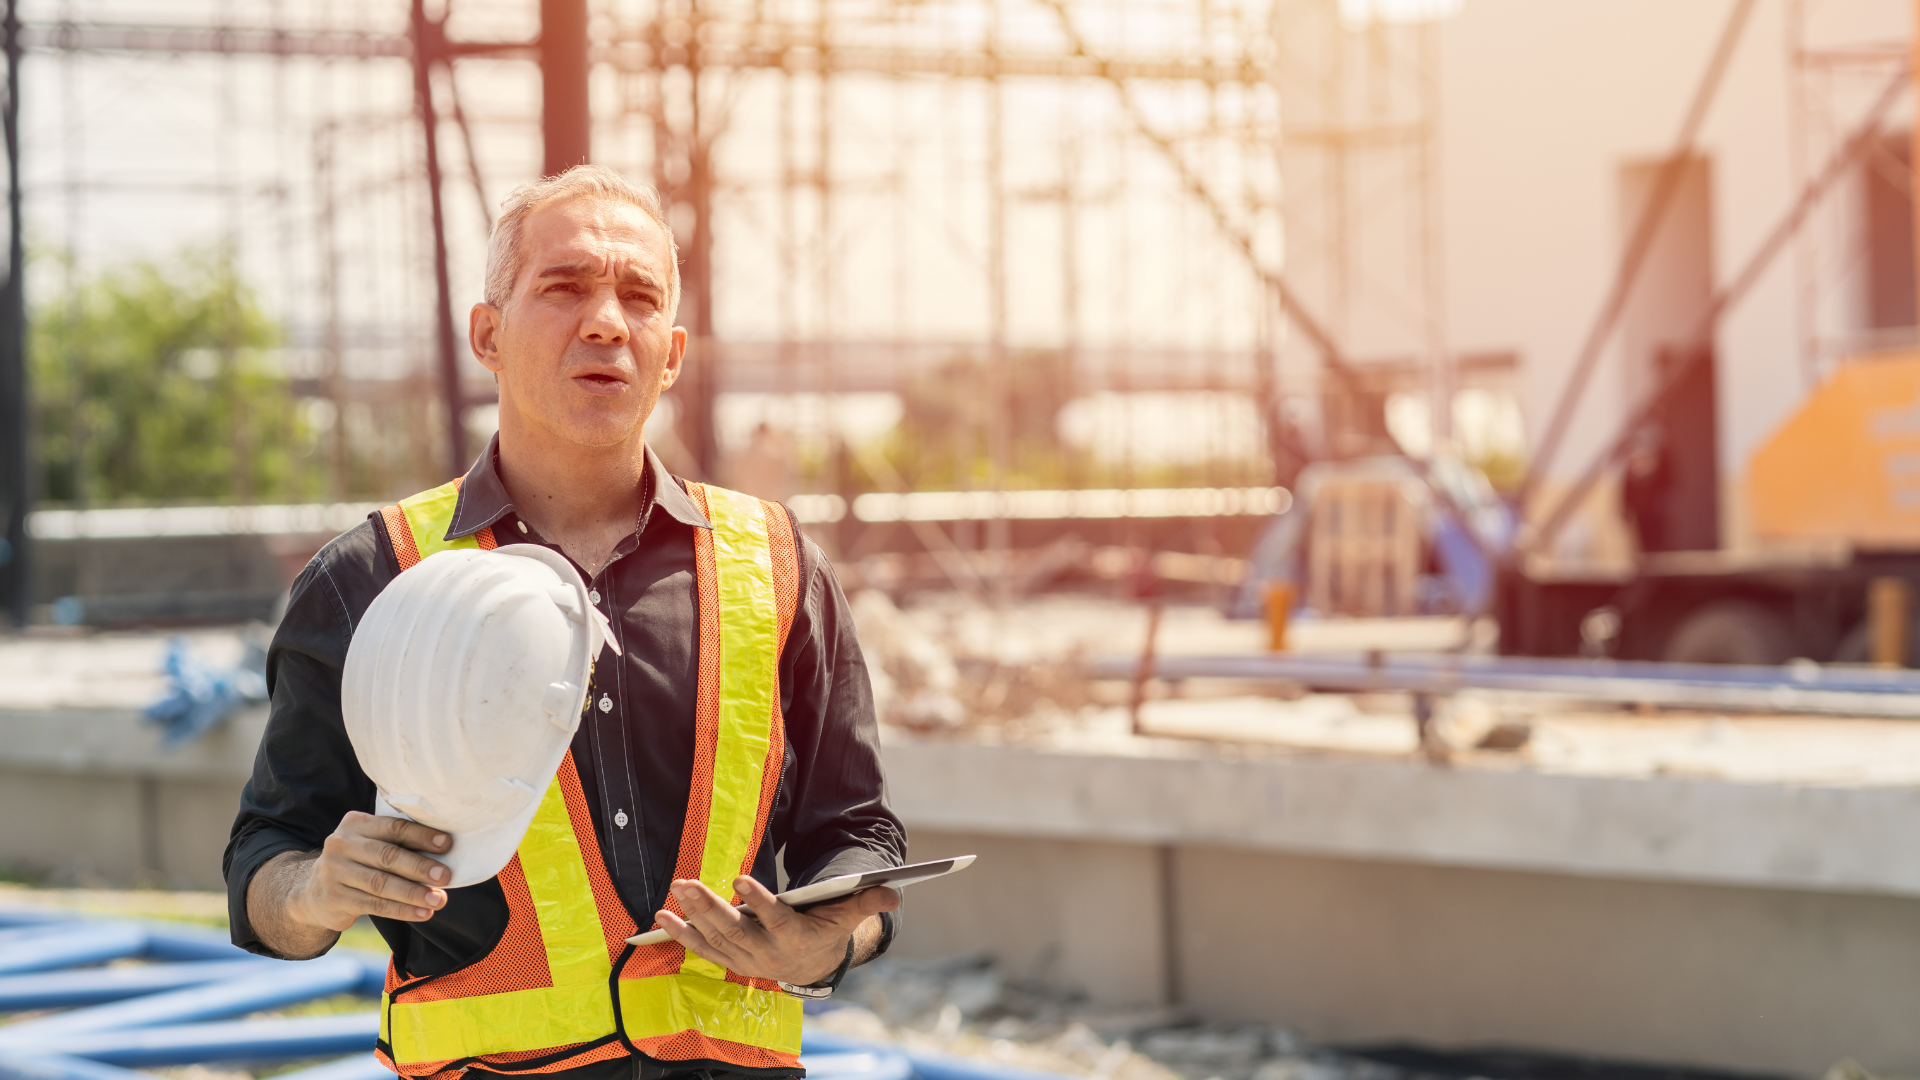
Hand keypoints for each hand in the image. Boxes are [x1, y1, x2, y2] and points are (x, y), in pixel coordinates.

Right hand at [290, 811, 453, 930]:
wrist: (312, 892)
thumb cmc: (358, 863)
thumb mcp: (369, 844)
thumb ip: (397, 843)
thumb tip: (445, 851)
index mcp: (356, 824)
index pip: (393, 827)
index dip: (421, 836)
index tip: (447, 844)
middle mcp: (341, 844)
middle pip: (387, 856)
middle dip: (420, 867)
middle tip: (445, 877)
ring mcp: (334, 872)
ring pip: (382, 884)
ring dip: (414, 893)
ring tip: (438, 900)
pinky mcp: (335, 898)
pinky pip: (375, 904)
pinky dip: (401, 910)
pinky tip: (422, 913)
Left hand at [656, 875, 899, 985]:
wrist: (812, 967)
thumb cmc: (827, 929)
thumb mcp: (848, 916)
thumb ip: (867, 901)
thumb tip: (895, 891)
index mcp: (795, 938)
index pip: (775, 920)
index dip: (758, 902)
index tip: (740, 880)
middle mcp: (766, 953)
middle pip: (736, 930)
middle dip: (709, 907)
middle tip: (687, 884)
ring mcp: (745, 959)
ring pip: (716, 938)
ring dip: (692, 916)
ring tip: (675, 890)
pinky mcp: (730, 960)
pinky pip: (703, 948)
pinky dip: (682, 934)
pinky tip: (663, 915)